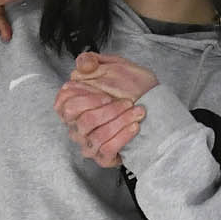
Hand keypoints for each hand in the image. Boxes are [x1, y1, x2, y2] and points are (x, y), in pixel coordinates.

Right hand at [54, 50, 157, 165]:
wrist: (156, 109)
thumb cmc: (131, 89)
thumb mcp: (114, 67)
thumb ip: (93, 61)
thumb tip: (83, 64)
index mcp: (74, 106)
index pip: (64, 104)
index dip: (84, 100)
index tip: (105, 95)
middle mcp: (77, 127)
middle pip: (84, 121)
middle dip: (109, 111)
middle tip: (127, 103)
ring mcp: (89, 144)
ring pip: (97, 136)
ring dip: (120, 122)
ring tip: (137, 113)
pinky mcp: (103, 158)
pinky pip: (107, 150)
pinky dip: (123, 137)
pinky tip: (135, 127)